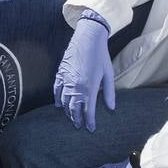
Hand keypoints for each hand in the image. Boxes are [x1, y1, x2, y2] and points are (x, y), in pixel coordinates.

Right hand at [52, 12, 115, 130]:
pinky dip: (57, 98)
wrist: (88, 38)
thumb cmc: (100, 56)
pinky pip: (56, 89)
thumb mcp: (108, 74)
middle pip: (74, 108)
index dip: (89, 122)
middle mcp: (76, 86)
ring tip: (71, 118)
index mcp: (89, 87)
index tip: (90, 129)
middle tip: (79, 126)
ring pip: (64, 101)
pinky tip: (59, 105)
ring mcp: (66, 79)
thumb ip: (109, 93)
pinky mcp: (60, 73)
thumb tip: (111, 108)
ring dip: (67, 111)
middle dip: (77, 119)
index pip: (88, 110)